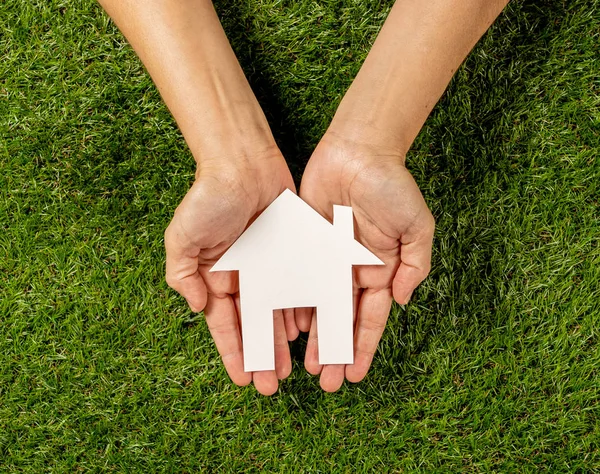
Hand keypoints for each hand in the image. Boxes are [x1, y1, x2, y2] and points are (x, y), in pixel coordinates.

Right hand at [165, 149, 298, 394]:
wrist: (241, 162)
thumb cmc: (208, 197)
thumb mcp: (181, 236)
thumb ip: (182, 274)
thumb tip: (197, 308)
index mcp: (215, 276)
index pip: (225, 324)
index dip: (233, 352)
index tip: (243, 379)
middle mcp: (242, 276)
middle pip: (253, 325)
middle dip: (261, 355)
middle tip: (271, 385)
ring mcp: (267, 265)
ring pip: (277, 312)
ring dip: (281, 341)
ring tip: (290, 368)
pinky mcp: (290, 252)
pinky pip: (297, 287)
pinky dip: (300, 310)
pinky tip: (304, 331)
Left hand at [298, 134, 434, 391]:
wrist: (358, 149)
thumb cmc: (392, 185)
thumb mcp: (417, 226)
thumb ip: (414, 265)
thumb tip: (400, 301)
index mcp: (380, 268)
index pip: (370, 317)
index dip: (362, 347)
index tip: (354, 374)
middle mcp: (352, 269)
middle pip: (342, 319)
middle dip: (335, 351)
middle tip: (326, 382)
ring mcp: (326, 258)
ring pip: (317, 306)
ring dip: (313, 336)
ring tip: (305, 366)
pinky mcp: (304, 243)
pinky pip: (296, 279)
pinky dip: (291, 303)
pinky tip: (285, 328)